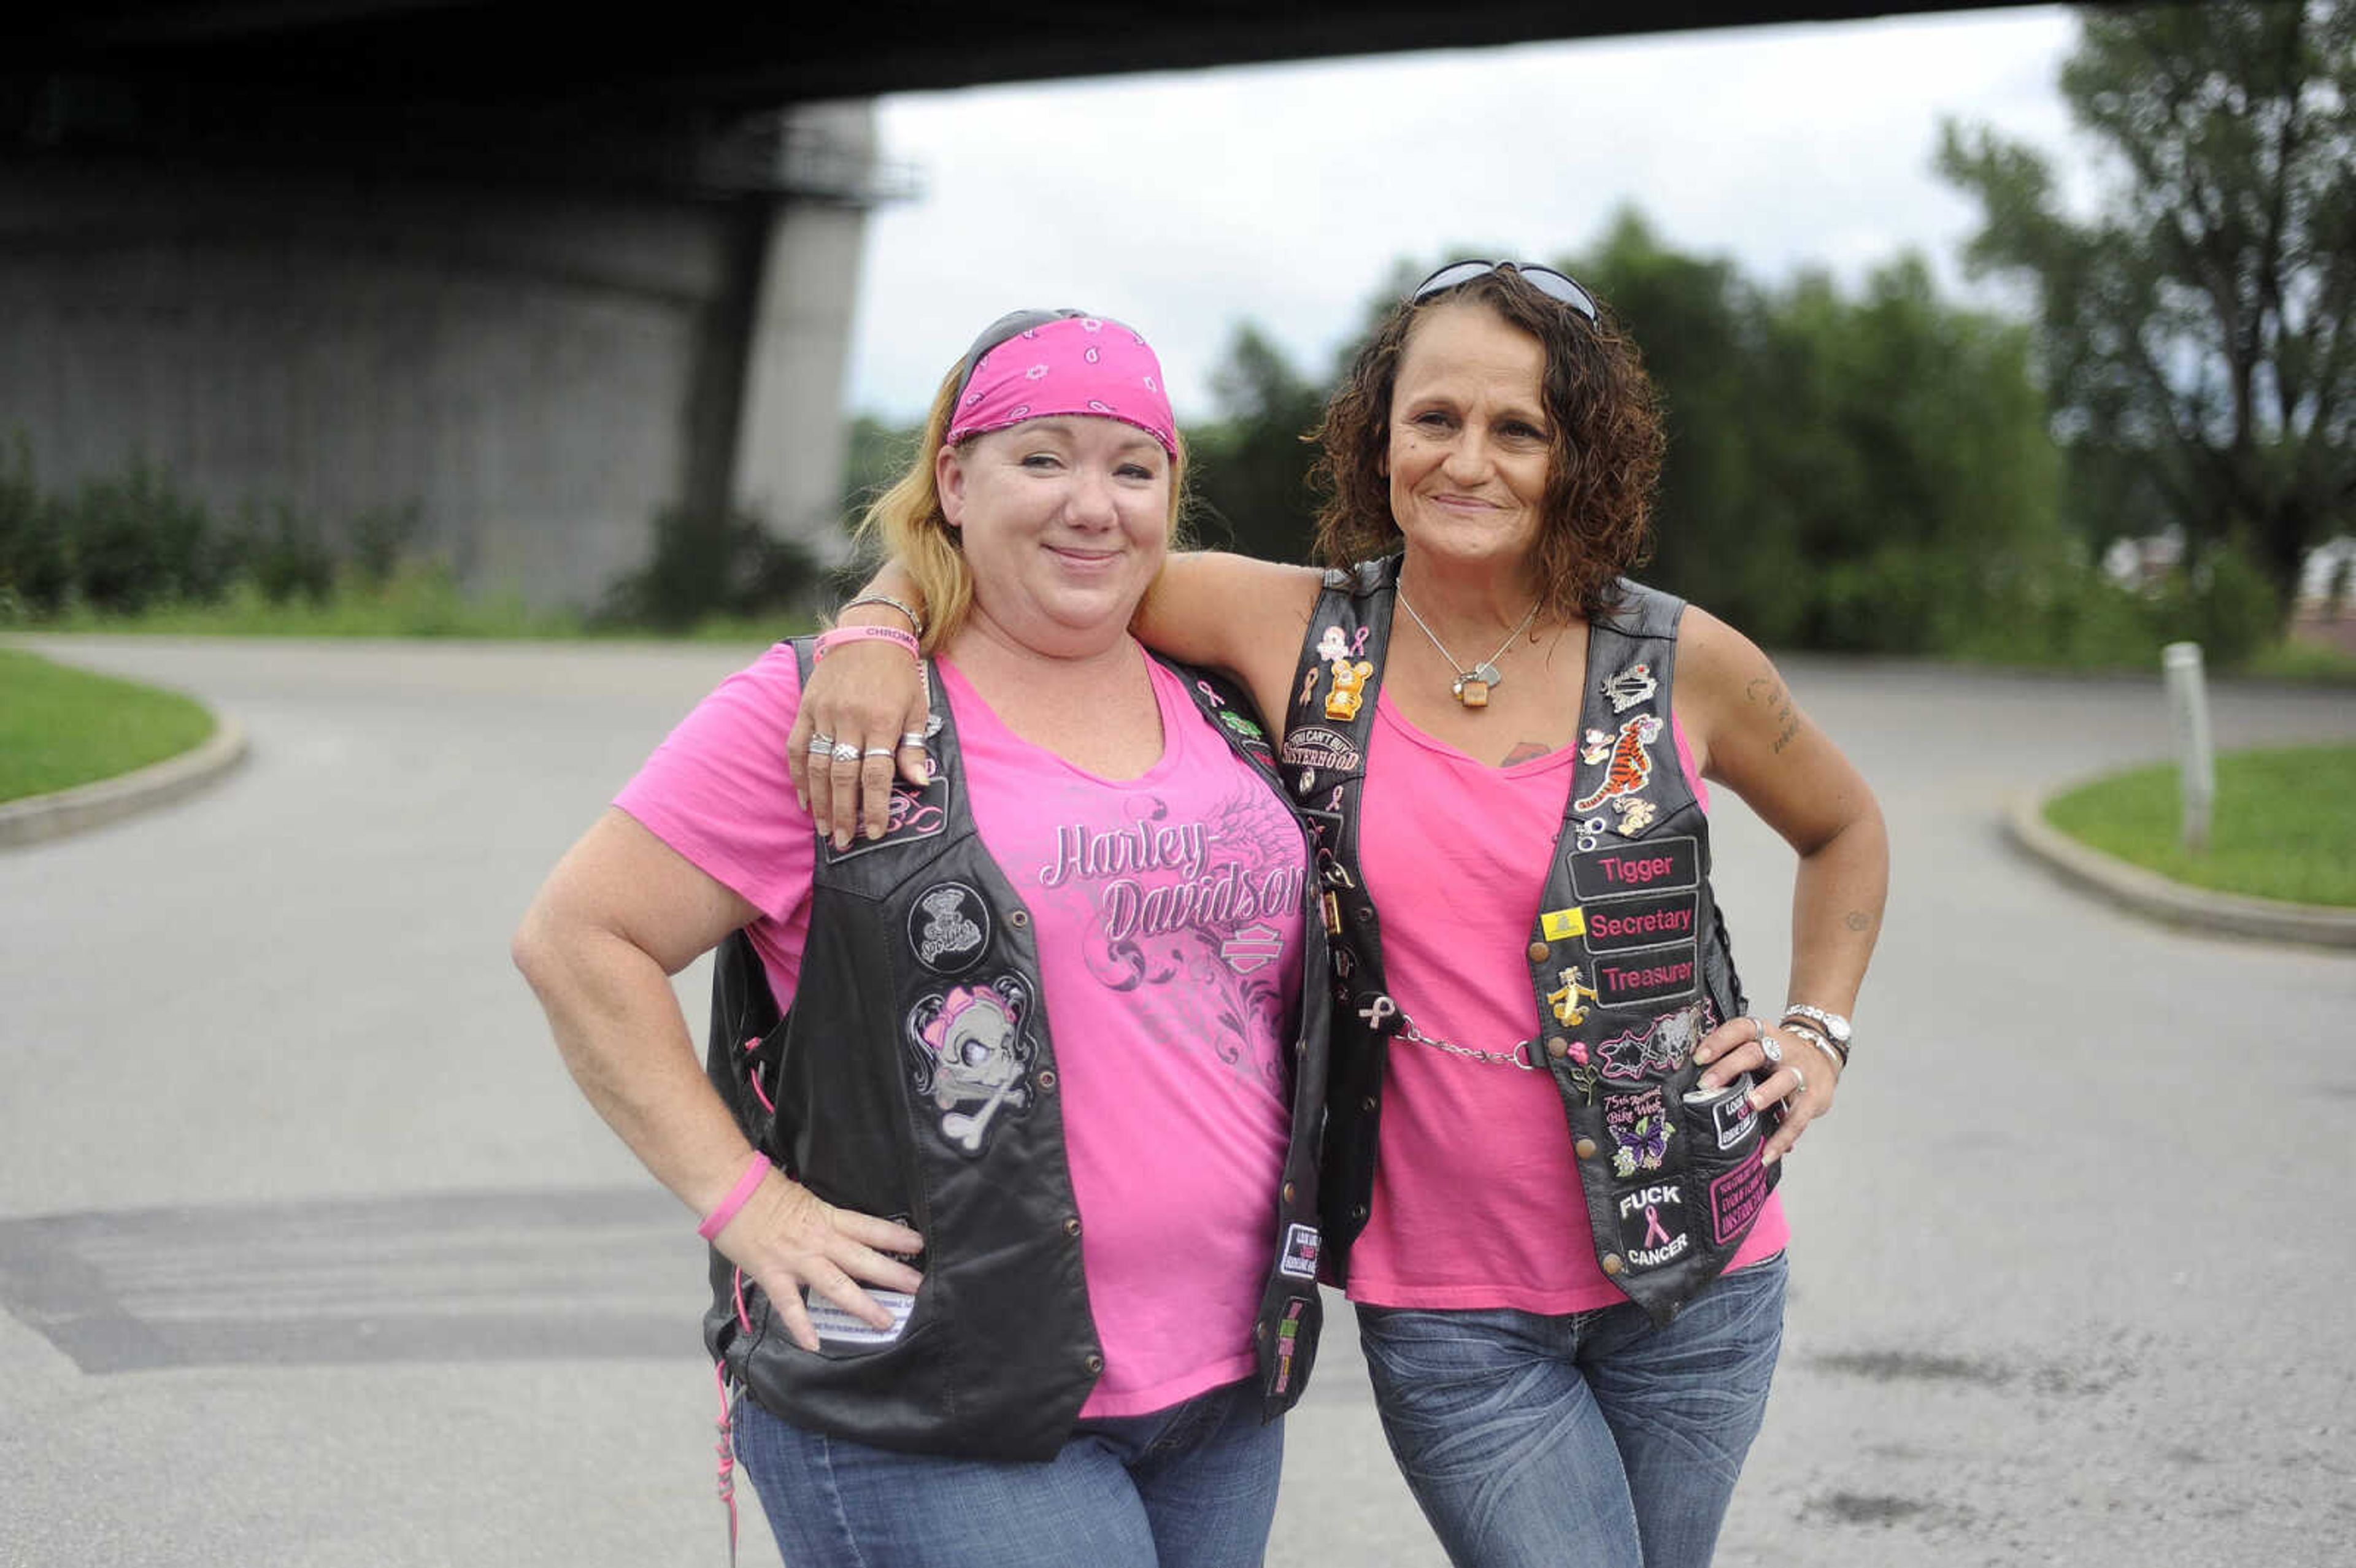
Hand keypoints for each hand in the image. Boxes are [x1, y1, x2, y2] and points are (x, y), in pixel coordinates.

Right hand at [709, 1171, 925, 1351]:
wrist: (731, 1190)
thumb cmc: (765, 1190)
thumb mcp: (805, 1198)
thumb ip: (825, 1218)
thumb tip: (843, 1230)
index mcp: (828, 1218)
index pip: (870, 1228)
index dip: (896, 1237)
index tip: (920, 1245)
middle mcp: (819, 1241)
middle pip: (862, 1259)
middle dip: (893, 1274)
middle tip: (919, 1287)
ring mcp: (797, 1260)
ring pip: (837, 1285)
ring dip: (862, 1305)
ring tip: (885, 1321)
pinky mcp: (774, 1275)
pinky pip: (790, 1305)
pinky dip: (801, 1326)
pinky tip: (814, 1345)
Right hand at [785, 640, 931, 848]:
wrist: (870, 631)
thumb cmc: (899, 675)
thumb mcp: (917, 707)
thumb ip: (914, 747)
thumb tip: (919, 784)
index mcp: (883, 720)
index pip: (876, 773)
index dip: (874, 806)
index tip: (875, 832)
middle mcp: (851, 719)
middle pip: (844, 776)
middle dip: (844, 813)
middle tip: (844, 842)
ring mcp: (825, 713)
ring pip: (817, 766)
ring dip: (820, 802)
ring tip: (826, 829)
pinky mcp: (806, 707)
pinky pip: (797, 746)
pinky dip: (797, 775)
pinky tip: (804, 799)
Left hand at [1691, 1014, 1836, 1166]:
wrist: (1824, 1055)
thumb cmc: (1780, 1056)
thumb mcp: (1760, 1048)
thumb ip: (1735, 1060)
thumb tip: (1694, 1083)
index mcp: (1764, 1035)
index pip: (1740, 1029)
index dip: (1719, 1040)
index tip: (1698, 1058)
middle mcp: (1782, 1050)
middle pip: (1755, 1053)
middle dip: (1730, 1067)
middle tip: (1707, 1084)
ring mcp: (1800, 1073)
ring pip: (1783, 1080)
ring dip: (1766, 1093)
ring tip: (1750, 1105)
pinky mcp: (1814, 1098)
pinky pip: (1797, 1120)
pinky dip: (1782, 1138)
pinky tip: (1766, 1154)